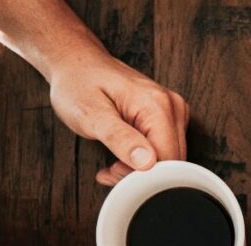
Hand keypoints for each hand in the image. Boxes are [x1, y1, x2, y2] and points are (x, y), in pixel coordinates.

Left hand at [47, 49, 188, 185]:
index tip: (114, 172)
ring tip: (113, 162)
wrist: (77, 64)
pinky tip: (123, 155)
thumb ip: (119, 138)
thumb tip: (146, 162)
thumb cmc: (79, 84)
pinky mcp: (168, 117)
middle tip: (110, 170)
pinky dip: (144, 160)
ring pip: (169, 158)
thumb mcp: (90, 114)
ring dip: (141, 169)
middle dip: (141, 174)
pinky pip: (165, 149)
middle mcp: (172, 107)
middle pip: (172, 160)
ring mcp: (173, 111)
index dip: (143, 175)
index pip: (168, 159)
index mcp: (157, 106)